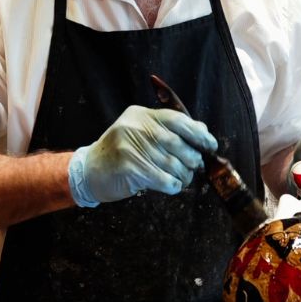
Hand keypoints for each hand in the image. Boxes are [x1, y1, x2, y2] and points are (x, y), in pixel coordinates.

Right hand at [68, 105, 217, 207]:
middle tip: (196, 166)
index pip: (178, 120)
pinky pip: (163, 178)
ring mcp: (131, 147)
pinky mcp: (129, 168)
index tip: (211, 145)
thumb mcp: (142, 133)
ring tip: (184, 178)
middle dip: (192, 158)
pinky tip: (173, 186)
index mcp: (141, 115)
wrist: (89, 172)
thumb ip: (169, 130)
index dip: (198, 133)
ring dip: (184, 174)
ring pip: (172, 163)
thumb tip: (202, 131)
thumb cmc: (121, 154)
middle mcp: (136, 127)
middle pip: (177, 143)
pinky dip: (173, 185)